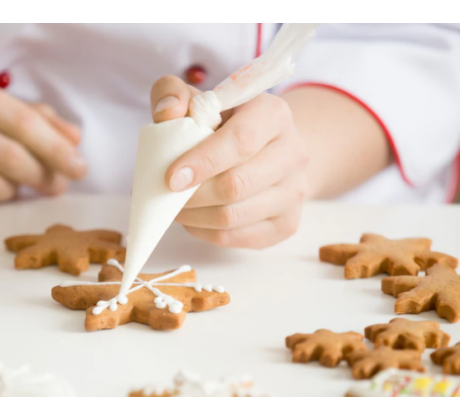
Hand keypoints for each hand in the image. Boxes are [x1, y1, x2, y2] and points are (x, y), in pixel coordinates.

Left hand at [150, 76, 308, 247]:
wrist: (270, 149)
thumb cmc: (226, 124)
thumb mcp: (199, 101)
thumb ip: (174, 95)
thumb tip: (167, 112)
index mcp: (274, 114)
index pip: (240, 142)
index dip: (203, 162)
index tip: (171, 178)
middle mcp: (293, 152)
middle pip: (236, 185)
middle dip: (193, 196)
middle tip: (165, 195)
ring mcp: (294, 191)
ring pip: (234, 216)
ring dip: (195, 217)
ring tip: (175, 207)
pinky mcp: (287, 223)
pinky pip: (237, 237)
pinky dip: (206, 232)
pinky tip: (194, 219)